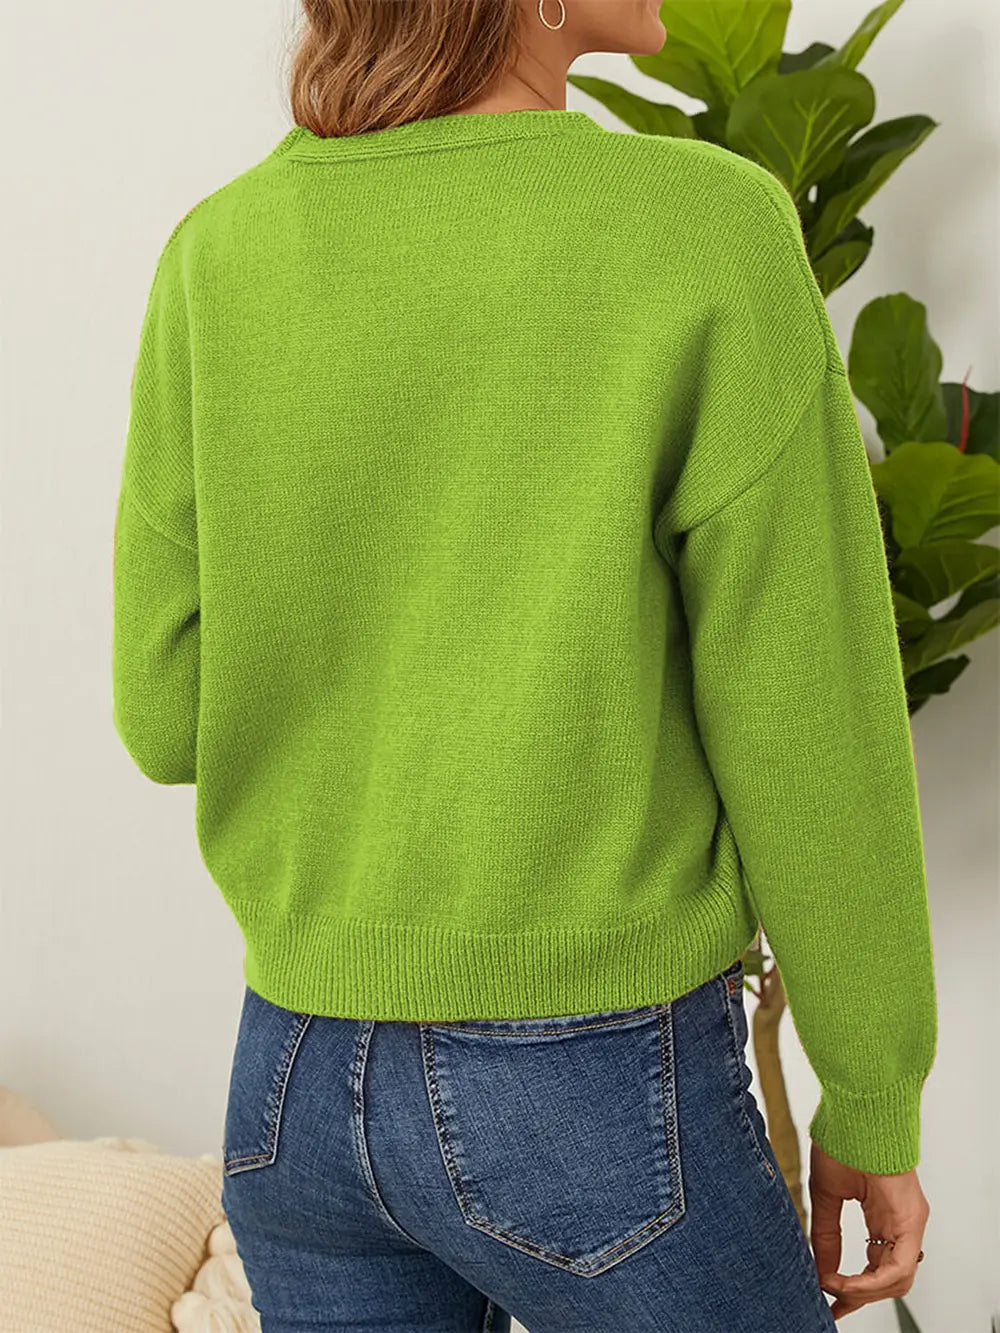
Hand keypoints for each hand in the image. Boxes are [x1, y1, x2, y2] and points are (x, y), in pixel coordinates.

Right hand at [809, 1140, 929, 1320]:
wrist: (855, 1111)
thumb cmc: (842, 1140)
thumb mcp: (826, 1196)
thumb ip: (825, 1234)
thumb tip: (822, 1271)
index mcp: (884, 1216)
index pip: (878, 1266)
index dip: (855, 1288)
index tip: (830, 1297)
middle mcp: (903, 1223)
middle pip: (890, 1279)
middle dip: (860, 1296)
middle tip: (833, 1303)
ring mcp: (911, 1222)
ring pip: (898, 1279)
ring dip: (864, 1291)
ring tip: (834, 1288)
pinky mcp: (912, 1219)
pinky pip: (899, 1265)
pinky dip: (872, 1280)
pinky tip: (847, 1282)